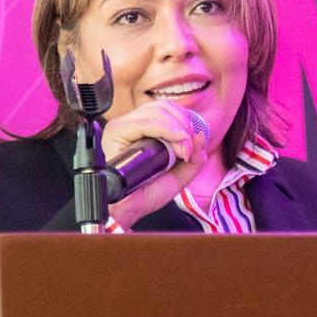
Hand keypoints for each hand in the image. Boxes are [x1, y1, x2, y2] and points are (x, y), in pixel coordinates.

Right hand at [100, 99, 208, 228]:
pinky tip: (176, 144)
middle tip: (188, 149)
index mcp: (145, 130)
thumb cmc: (149, 192)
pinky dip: (165, 129)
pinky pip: (144, 122)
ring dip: (177, 128)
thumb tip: (200, 136)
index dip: (185, 121)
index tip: (193, 144)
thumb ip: (195, 158)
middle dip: (183, 125)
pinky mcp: (115, 133)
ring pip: (156, 112)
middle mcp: (132, 124)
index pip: (167, 109)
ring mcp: (122, 127)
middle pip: (163, 107)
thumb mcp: (181, 174)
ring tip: (182, 151)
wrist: (131, 209)